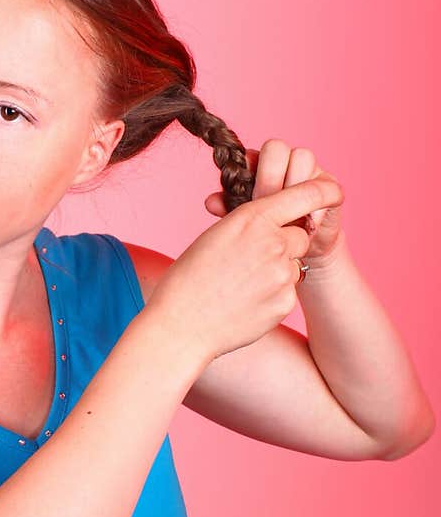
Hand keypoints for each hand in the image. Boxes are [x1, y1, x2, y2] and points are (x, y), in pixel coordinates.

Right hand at [149, 175, 345, 364]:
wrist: (181, 325)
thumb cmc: (189, 278)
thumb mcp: (217, 235)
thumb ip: (252, 224)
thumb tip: (278, 224)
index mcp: (252, 218)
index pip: (307, 194)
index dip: (325, 191)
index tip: (333, 192)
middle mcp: (273, 243)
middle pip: (300, 235)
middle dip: (284, 244)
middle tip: (252, 260)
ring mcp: (281, 275)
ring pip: (293, 266)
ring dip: (276, 272)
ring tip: (241, 285)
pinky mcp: (285, 303)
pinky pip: (288, 292)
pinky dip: (272, 296)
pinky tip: (245, 302)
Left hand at [204, 139, 344, 266]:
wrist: (295, 253)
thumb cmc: (266, 232)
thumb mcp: (245, 222)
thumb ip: (229, 208)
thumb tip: (210, 202)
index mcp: (260, 167)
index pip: (252, 153)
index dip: (248, 169)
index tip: (244, 192)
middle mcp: (285, 163)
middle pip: (276, 147)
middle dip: (269, 176)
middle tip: (264, 203)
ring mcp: (309, 171)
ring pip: (302, 156)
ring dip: (292, 185)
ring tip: (286, 216)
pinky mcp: (330, 187)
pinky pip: (325, 185)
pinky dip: (314, 206)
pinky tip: (306, 226)